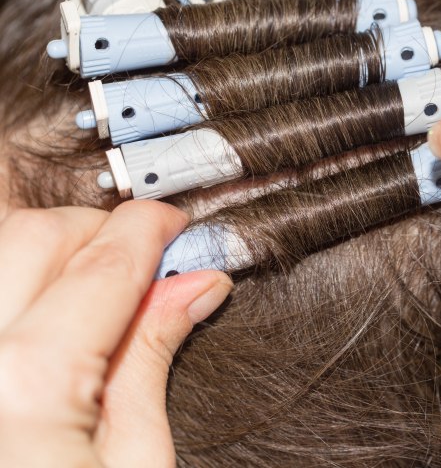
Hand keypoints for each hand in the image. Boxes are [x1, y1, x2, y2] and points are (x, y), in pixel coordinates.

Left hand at [0, 202, 232, 466]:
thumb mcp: (138, 463)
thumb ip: (152, 359)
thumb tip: (193, 286)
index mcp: (25, 387)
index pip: (104, 266)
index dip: (150, 230)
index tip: (174, 224)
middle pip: (35, 235)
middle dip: (98, 227)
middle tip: (145, 255)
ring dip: (50, 245)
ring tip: (96, 277)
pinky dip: (18, 273)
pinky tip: (51, 300)